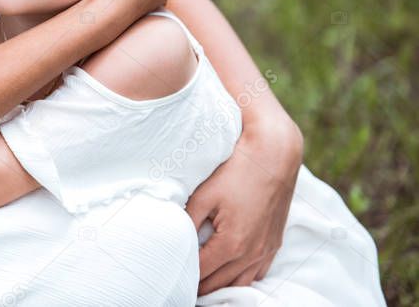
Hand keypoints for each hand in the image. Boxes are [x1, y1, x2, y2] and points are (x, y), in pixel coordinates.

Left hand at [186, 116, 303, 294]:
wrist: (274, 157)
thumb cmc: (236, 172)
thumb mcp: (204, 195)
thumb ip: (187, 220)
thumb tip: (173, 238)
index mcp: (232, 244)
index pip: (201, 272)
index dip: (183, 275)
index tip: (169, 275)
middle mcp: (251, 254)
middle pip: (219, 284)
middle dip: (198, 286)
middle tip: (179, 283)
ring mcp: (266, 251)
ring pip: (240, 283)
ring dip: (220, 285)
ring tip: (199, 283)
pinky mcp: (274, 245)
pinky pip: (257, 273)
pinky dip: (240, 278)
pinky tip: (227, 272)